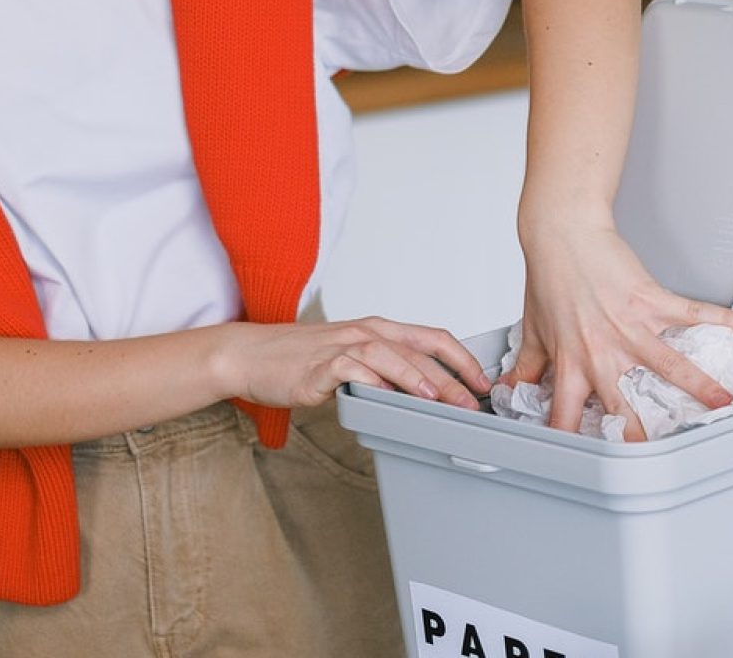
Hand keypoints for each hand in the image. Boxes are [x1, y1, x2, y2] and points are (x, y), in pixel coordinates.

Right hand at [213, 317, 491, 410]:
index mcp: (378, 330)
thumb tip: (422, 396)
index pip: (433, 337)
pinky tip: (387, 396)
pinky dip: (373, 380)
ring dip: (418, 376)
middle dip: (452, 376)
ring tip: (439, 398)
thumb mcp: (350, 360)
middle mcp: (365, 333)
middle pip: (419, 349)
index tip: (482, 382)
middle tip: (472, 401)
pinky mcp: (320, 365)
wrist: (250, 355)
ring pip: (390, 354)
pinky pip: (352, 368)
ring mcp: (342, 346)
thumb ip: (383, 372)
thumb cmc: (299, 360)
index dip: (463, 359)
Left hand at [505, 222, 732, 440]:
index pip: (567, 416)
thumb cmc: (549, 278)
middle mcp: (602, 351)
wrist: (563, 234)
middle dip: (640, 434)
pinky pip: (692, 313)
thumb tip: (511, 389)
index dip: (573, 443)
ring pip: (669, 365)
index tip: (586, 467)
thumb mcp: (532, 329)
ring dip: (700, 386)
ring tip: (725, 406)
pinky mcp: (651, 300)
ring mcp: (630, 327)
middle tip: (659, 460)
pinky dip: (723, 319)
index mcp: (572, 363)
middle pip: (622, 403)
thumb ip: (528, 365)